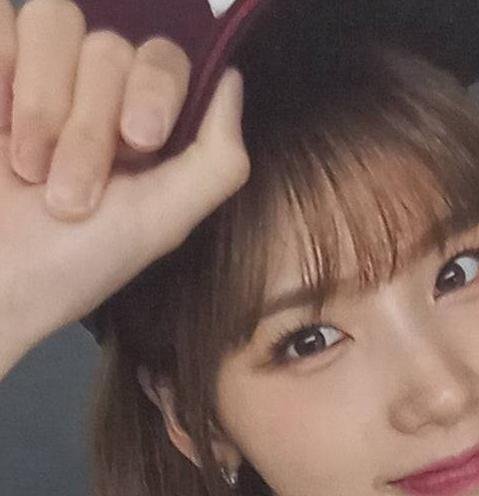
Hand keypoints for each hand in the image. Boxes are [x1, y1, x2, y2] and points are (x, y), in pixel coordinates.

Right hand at [0, 0, 249, 375]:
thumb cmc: (67, 267)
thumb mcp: (157, 224)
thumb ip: (215, 162)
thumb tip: (233, 83)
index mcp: (139, 127)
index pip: (165, 59)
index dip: (155, 89)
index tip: (138, 140)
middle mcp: (91, 94)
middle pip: (110, 46)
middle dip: (90, 128)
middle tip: (70, 193)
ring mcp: (35, 76)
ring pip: (55, 20)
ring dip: (43, 106)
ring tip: (28, 172)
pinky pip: (2, 20)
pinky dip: (2, 69)